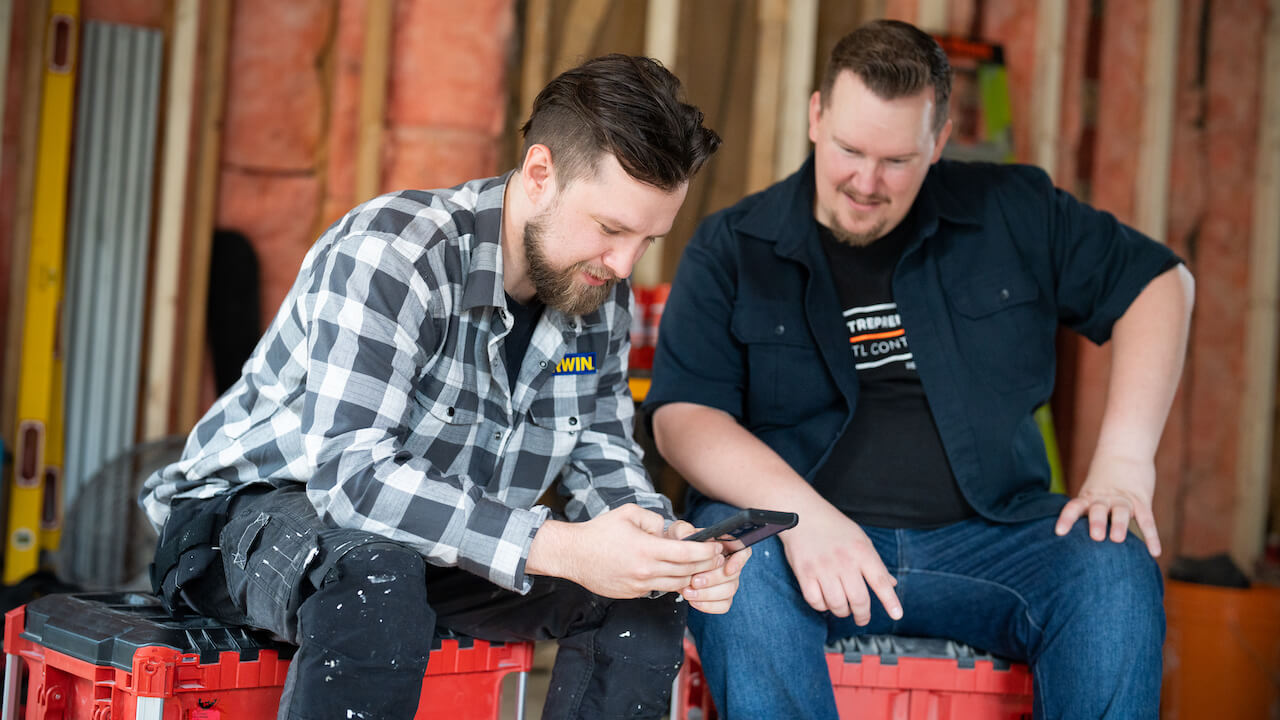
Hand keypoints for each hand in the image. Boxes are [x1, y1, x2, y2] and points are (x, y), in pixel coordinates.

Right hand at [527, 505, 724, 598]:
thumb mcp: (629, 513)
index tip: (715, 547)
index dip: (706, 551)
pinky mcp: (632, 594)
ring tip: (698, 566)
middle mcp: (646, 571)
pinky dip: (671, 582)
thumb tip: (667, 530)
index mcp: (647, 549)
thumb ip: (654, 519)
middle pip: (687, 572)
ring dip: (690, 576)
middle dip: (705, 565)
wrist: (573, 555)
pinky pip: (659, 589)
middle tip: (715, 558)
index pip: (687, 553)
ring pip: (676, 584)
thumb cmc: (599, 532)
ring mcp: (639, 586)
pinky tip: (674, 572)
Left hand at [663, 520, 749, 613]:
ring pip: (729, 591)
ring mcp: (726, 581)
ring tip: (688, 592)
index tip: (728, 569)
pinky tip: (694, 601)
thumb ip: (684, 531)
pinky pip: (723, 605)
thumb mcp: (678, 531)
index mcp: (724, 544)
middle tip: (694, 581)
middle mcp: (729, 562)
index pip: (742, 550)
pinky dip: (708, 606)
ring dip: (708, 594)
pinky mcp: (720, 596)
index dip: (739, 561)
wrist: (669, 561)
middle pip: (733, 574)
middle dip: (713, 580)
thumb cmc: (678, 543)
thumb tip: (689, 537)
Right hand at [779, 504, 900, 624]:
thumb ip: (876, 564)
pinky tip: (825, 600)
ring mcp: (823, 568)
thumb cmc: (835, 527)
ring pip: (837, 605)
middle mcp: (844, 561)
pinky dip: (822, 606)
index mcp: (862, 551)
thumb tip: (891, 584)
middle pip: (858, 600)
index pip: (880, 582)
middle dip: (862, 615)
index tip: (897, 615)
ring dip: (842, 612)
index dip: (890, 601)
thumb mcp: (861, 540)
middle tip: (862, 618)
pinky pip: (816, 601)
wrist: (802, 513)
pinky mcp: (804, 573)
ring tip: (843, 608)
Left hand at [1055, 452, 1160, 556]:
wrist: (1125, 452)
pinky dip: (1151, 537)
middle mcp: (1105, 498)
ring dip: (1120, 525)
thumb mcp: (1090, 492)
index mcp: (1089, 497)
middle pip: (1098, 510)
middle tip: (1096, 537)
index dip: (1067, 519)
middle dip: (1097, 523)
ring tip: (1118, 539)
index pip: (1074, 507)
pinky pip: (1147, 520)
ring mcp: (1124, 499)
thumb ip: (1085, 512)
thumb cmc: (1104, 481)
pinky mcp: (1143, 501)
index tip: (1059, 532)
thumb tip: (1074, 542)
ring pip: (1122, 512)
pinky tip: (1154, 552)